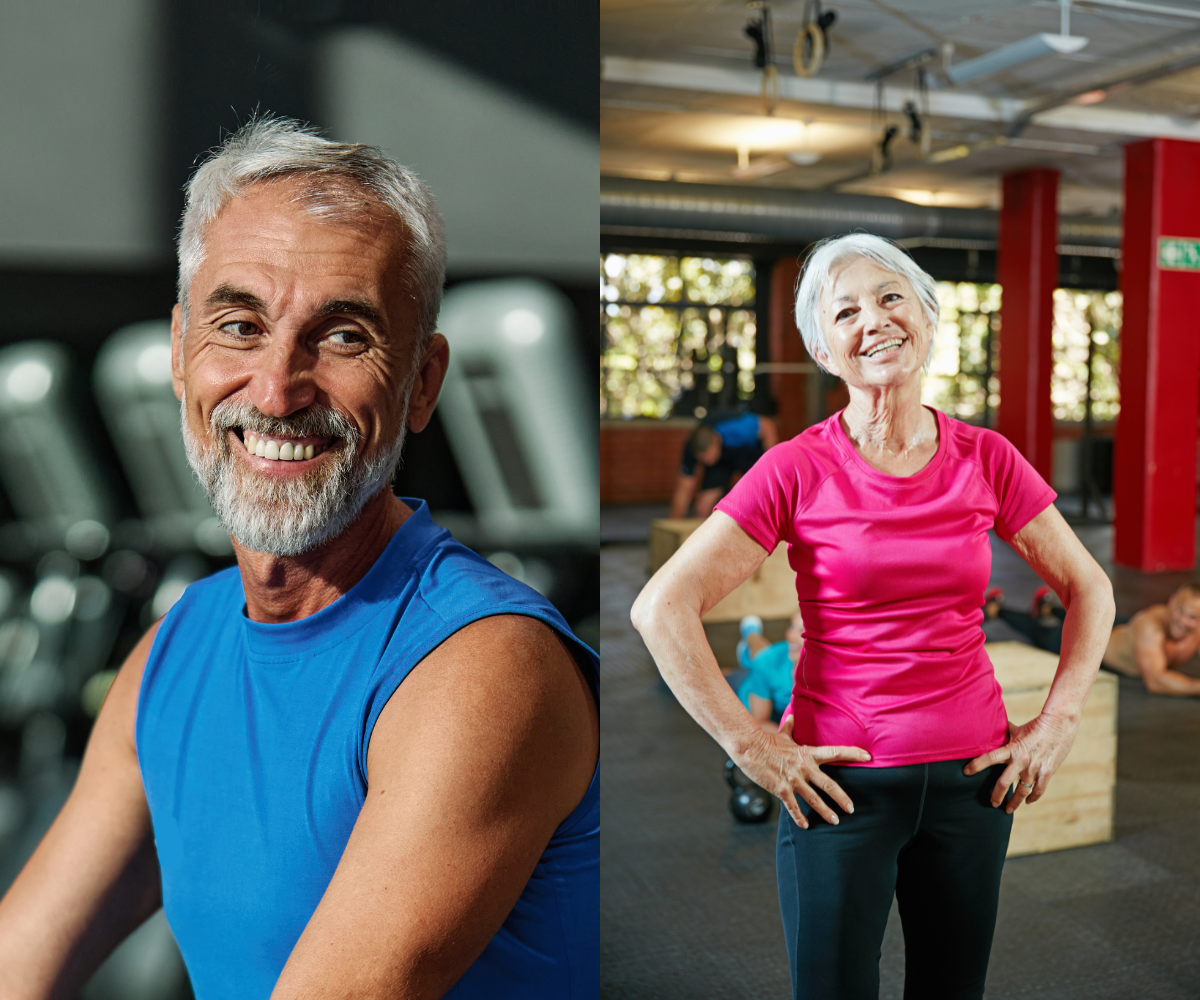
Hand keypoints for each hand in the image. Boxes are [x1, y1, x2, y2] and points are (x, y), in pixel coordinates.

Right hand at [733, 716, 870, 829]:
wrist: (749, 747)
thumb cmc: (766, 741)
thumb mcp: (782, 734)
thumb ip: (790, 728)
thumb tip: (792, 715)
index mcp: (808, 753)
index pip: (835, 753)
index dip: (853, 754)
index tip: (868, 757)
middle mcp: (804, 767)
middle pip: (829, 785)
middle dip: (842, 798)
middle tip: (851, 809)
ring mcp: (793, 779)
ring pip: (814, 799)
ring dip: (826, 812)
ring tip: (835, 821)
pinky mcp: (781, 789)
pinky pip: (794, 807)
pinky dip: (800, 817)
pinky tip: (806, 825)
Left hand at [963, 712, 1078, 813]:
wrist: (1059, 724)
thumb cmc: (1037, 725)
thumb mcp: (1018, 729)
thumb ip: (1006, 733)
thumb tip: (994, 730)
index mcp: (1012, 749)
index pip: (989, 758)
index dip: (976, 765)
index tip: (966, 772)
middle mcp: (1022, 760)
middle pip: (1004, 782)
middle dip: (996, 795)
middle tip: (992, 803)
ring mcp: (1035, 768)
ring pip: (1022, 791)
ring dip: (1014, 802)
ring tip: (1008, 809)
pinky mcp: (1047, 772)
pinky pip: (1039, 790)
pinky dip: (1033, 798)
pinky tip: (1028, 802)